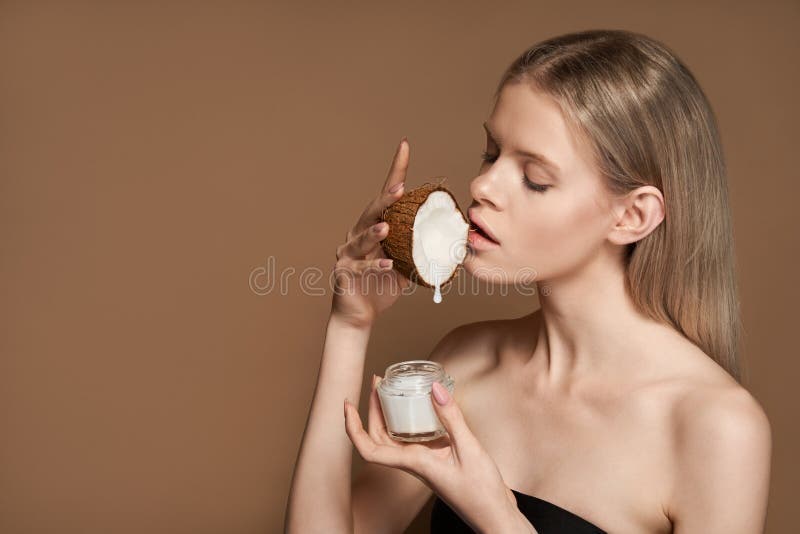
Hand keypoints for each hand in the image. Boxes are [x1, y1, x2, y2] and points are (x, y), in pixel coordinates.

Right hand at [330, 138, 412, 327]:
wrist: (359, 313)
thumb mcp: (406, 263)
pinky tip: (386, 263)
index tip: (405, 146)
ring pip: (361, 238)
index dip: (396, 171)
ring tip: (387, 228)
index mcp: (374, 226)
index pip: (386, 195)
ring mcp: (348, 252)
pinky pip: (360, 266)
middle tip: (400, 190)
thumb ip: (421, 247)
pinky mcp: (344, 272)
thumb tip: (457, 239)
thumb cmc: (382, 284)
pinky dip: (373, 264)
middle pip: (371, 212)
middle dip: (385, 200)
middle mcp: (357, 234)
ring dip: (374, 232)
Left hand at [344, 376, 531, 532]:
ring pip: (394, 437)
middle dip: (372, 408)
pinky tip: (420, 405)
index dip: (353, 427)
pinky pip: (413, 438)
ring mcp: (423, 463)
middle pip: (378, 437)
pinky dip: (409, 419)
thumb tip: (434, 388)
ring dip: (387, 413)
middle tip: (377, 381)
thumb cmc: (482, 493)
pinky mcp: (435, 461)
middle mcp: (413, 463)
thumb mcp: (469, 449)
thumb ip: (452, 418)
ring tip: (390, 388)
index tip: (347, 404)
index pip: (369, 449)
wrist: (495, 518)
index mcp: (414, 463)